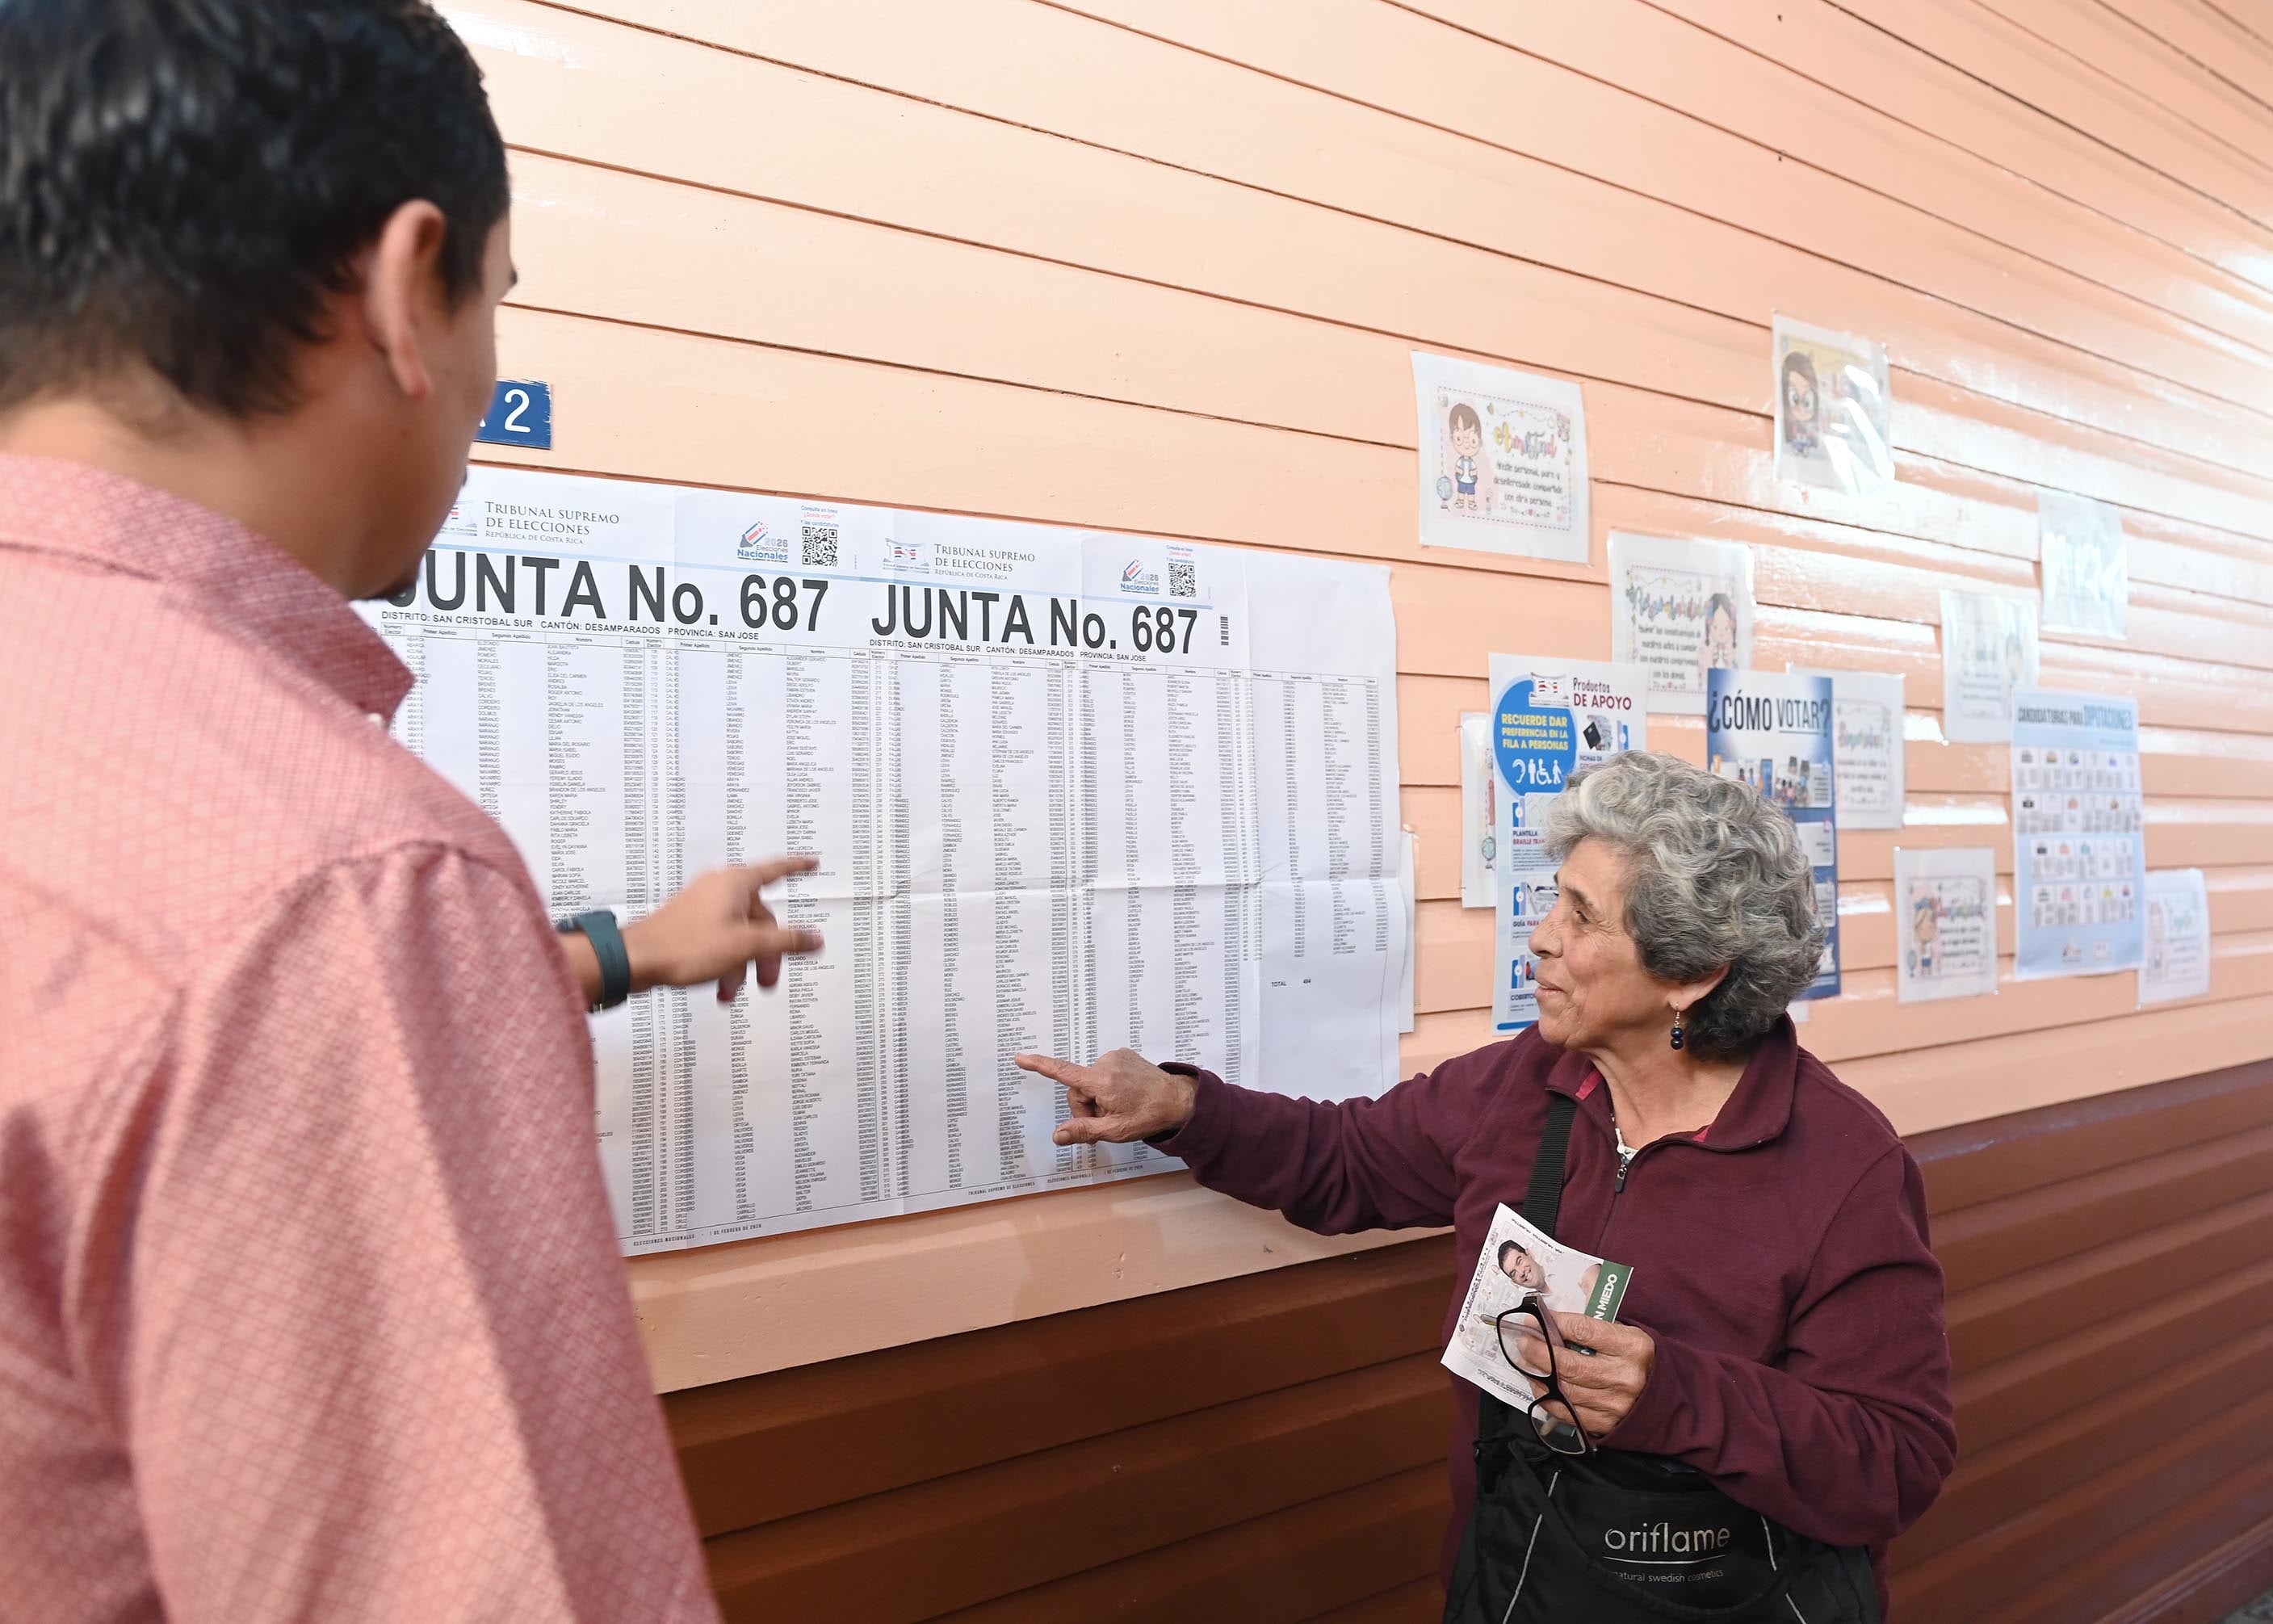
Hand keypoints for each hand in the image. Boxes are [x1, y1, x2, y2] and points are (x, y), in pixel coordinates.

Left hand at [622, 855, 823, 1001]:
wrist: (635, 960)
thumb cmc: (684, 946)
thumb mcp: (745, 947)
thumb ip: (785, 942)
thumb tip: (815, 938)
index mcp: (735, 884)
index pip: (776, 870)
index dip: (797, 868)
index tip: (811, 864)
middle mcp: (720, 889)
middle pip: (760, 917)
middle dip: (766, 952)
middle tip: (767, 980)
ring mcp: (703, 906)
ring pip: (740, 933)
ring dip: (743, 964)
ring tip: (733, 990)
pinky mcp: (690, 924)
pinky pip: (720, 940)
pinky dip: (726, 962)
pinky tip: (720, 986)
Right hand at [1011, 1049, 1197, 1144]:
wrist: (1179, 1100)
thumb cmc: (1148, 1115)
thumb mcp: (1115, 1130)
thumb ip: (1084, 1131)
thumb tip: (1057, 1135)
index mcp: (1101, 1080)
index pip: (1063, 1072)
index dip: (1039, 1065)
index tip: (1021, 1057)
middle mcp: (1106, 1063)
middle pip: (1078, 1089)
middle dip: (1086, 1108)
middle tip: (1104, 1123)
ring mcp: (1116, 1057)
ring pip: (1091, 1082)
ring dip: (1098, 1098)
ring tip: (1119, 1109)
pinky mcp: (1123, 1055)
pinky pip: (1104, 1073)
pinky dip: (1108, 1087)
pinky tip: (1125, 1097)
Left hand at [1505, 1311, 1656, 1437]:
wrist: (1666, 1397)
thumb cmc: (1638, 1358)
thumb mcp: (1627, 1332)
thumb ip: (1592, 1323)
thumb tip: (1551, 1315)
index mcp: (1632, 1347)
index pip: (1584, 1331)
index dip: (1554, 1324)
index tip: (1533, 1319)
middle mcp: (1625, 1377)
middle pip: (1569, 1364)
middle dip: (1539, 1351)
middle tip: (1523, 1341)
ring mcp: (1615, 1404)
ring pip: (1565, 1390)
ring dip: (1538, 1375)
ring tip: (1526, 1362)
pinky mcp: (1606, 1424)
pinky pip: (1567, 1412)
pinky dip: (1548, 1398)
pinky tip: (1540, 1384)